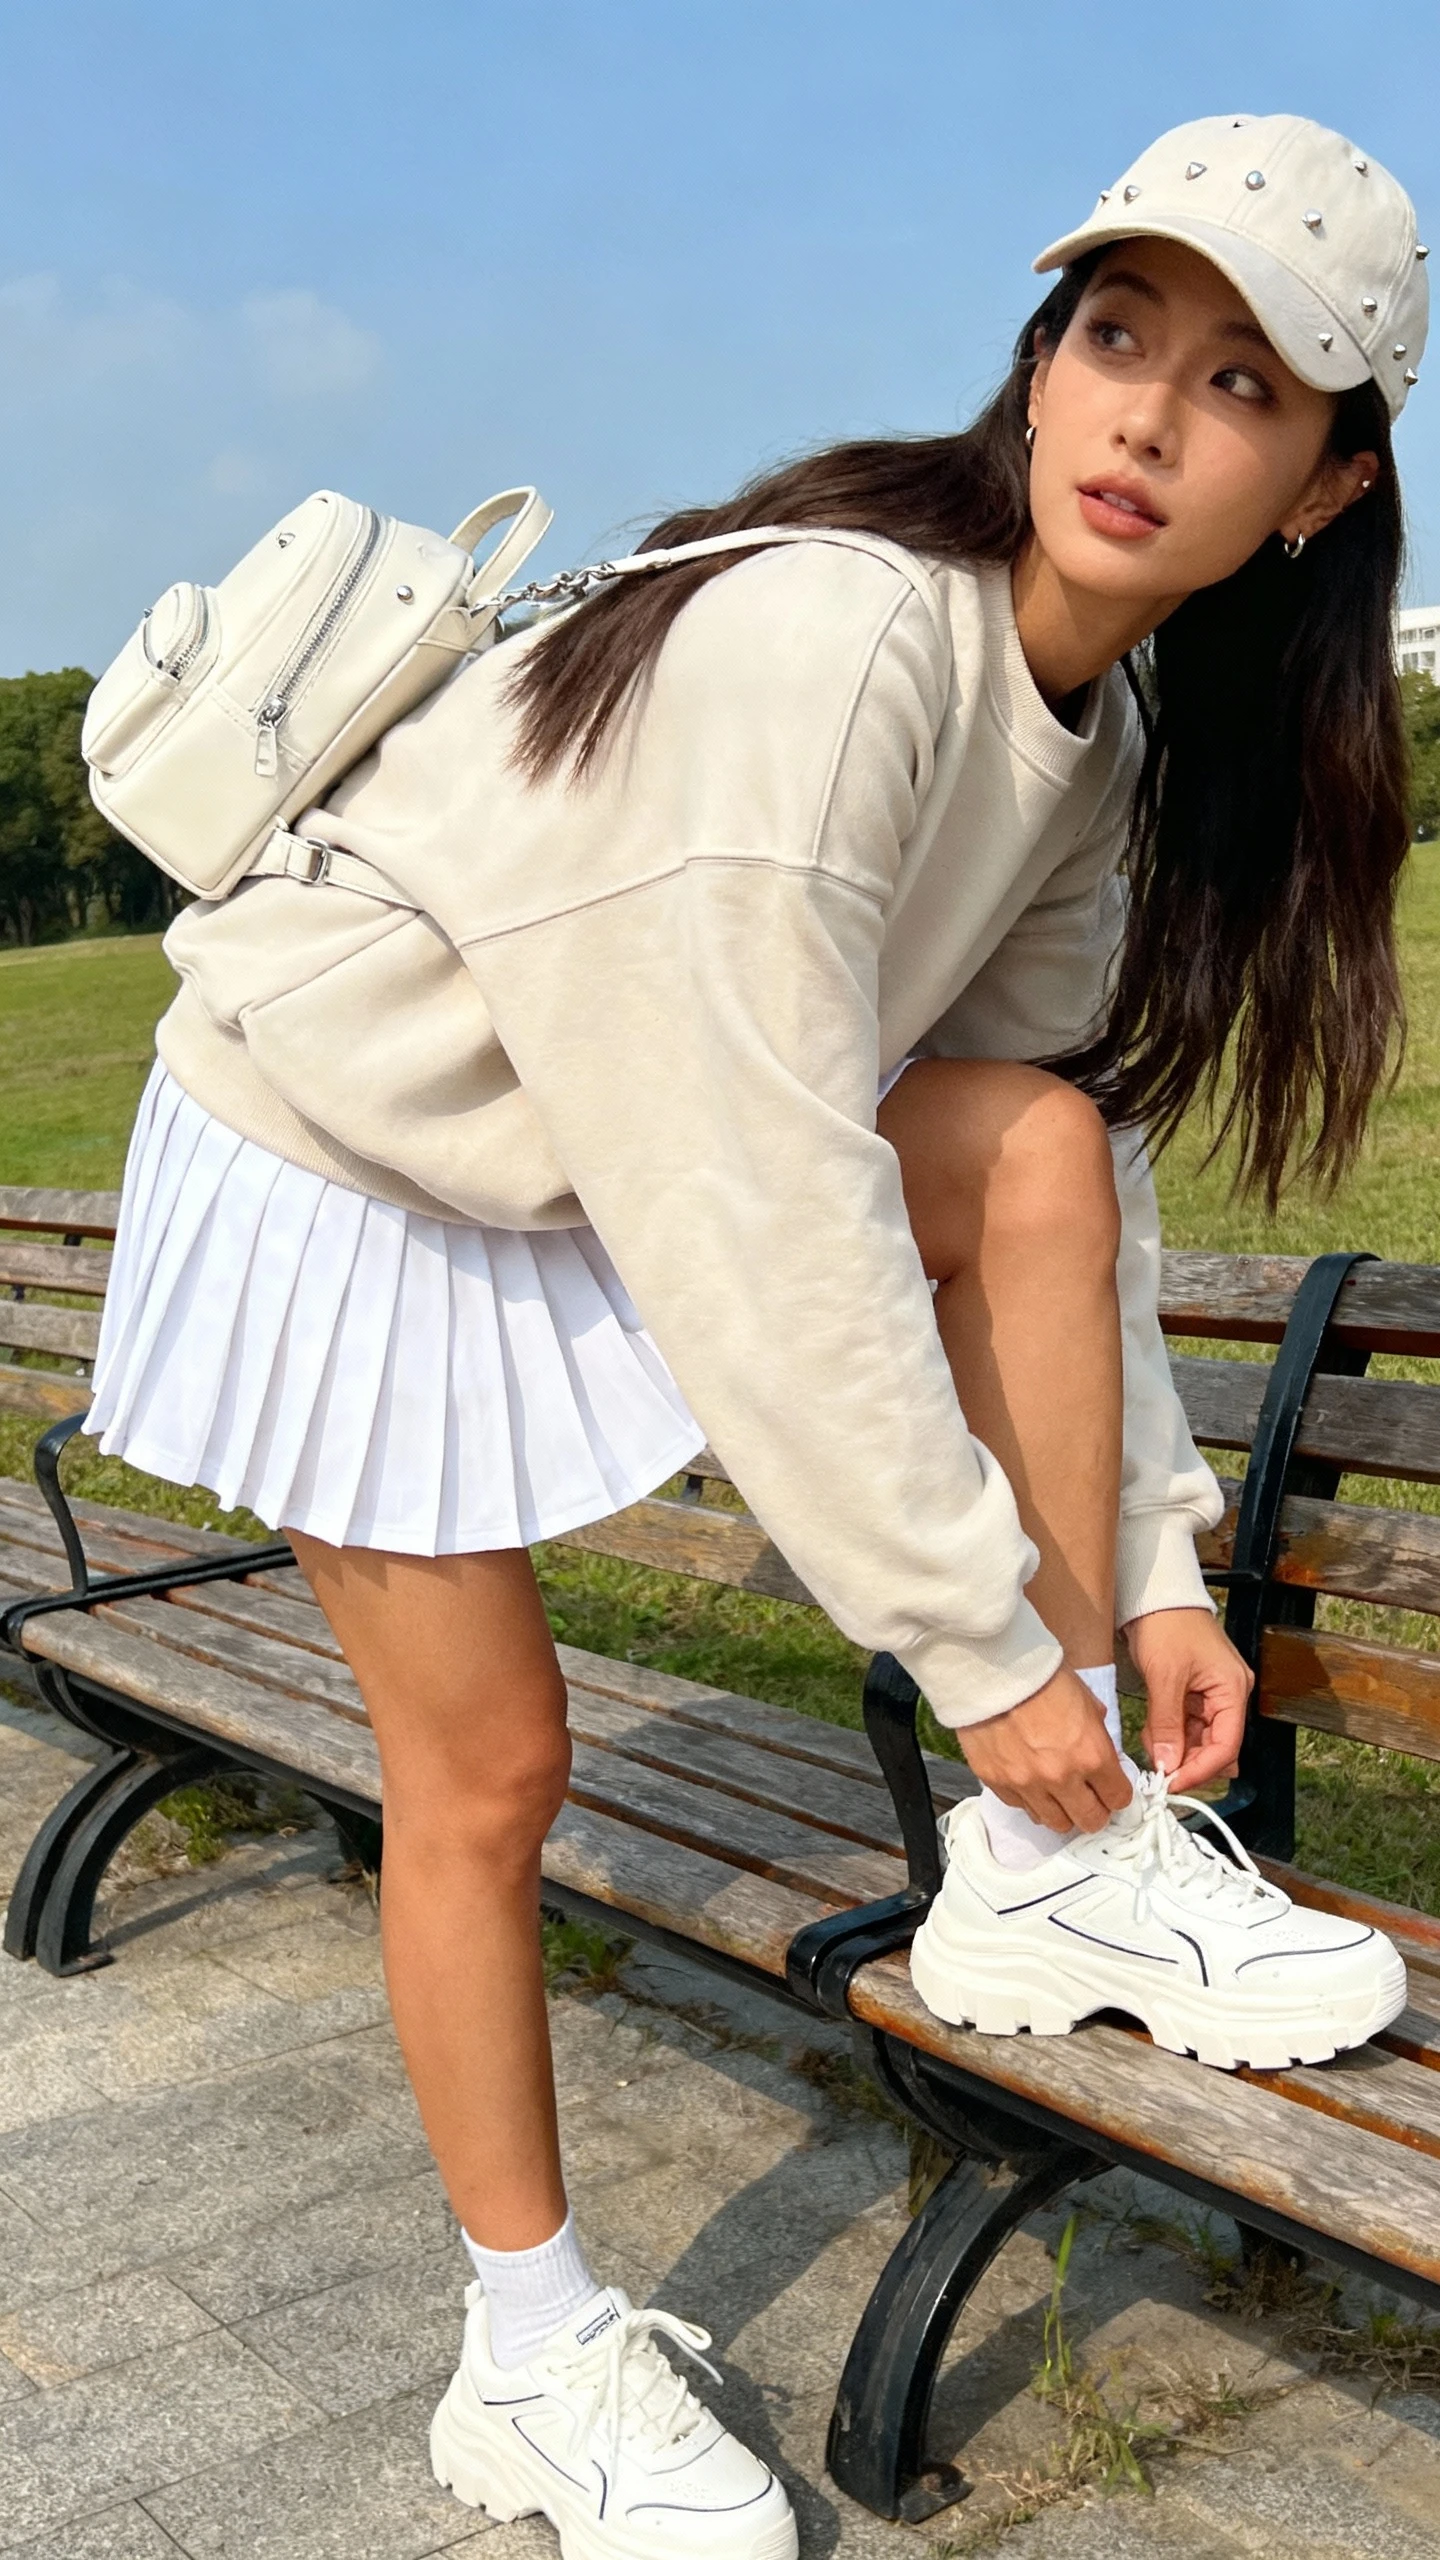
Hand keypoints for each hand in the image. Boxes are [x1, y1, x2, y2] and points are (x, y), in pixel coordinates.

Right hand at [960, 1665, 1132, 1833]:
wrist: (992, 1667)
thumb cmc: (1042, 1677)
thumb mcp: (1086, 1700)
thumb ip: (1097, 1735)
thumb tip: (1101, 1754)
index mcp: (1091, 1754)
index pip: (1119, 1799)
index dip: (1118, 1795)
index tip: (1112, 1789)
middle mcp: (1061, 1777)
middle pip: (1090, 1821)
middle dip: (1095, 1811)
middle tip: (1090, 1798)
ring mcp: (1026, 1784)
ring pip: (1054, 1822)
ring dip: (1062, 1811)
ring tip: (1059, 1794)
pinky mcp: (997, 1782)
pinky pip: (1021, 1807)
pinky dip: (1030, 1799)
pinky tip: (1030, 1780)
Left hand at [1124, 1607, 1251, 1793]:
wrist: (1154, 1596)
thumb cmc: (1167, 1624)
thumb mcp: (1165, 1676)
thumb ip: (1167, 1723)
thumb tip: (1168, 1763)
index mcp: (1233, 1689)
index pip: (1227, 1745)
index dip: (1201, 1769)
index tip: (1173, 1782)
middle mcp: (1229, 1696)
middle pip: (1216, 1747)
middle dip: (1187, 1760)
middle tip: (1158, 1769)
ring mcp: (1212, 1697)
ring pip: (1199, 1740)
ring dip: (1174, 1749)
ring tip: (1150, 1742)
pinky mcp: (1194, 1696)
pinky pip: (1186, 1727)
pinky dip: (1168, 1735)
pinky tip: (1151, 1731)